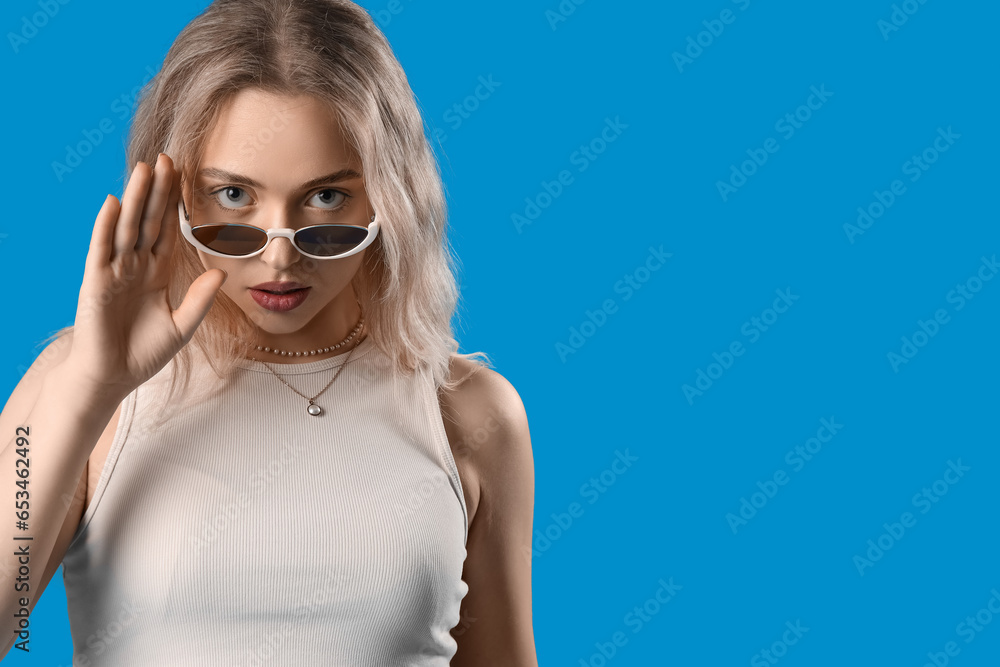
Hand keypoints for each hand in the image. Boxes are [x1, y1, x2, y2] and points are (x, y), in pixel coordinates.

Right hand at [63, 153, 226, 401]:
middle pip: (149, 220)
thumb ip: (200, 299)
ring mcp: (114, 271)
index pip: (168, 230)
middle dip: (158, 190)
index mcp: (157, 271)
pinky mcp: (95, 282)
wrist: (113, 377)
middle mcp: (135, 265)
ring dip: (134, 198)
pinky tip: (113, 204)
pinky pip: (102, 249)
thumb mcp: (182, 326)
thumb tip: (221, 271)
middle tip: (167, 158)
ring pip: (127, 227)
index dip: (176, 204)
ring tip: (143, 168)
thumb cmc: (144, 352)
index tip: (185, 176)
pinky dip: (106, 226)